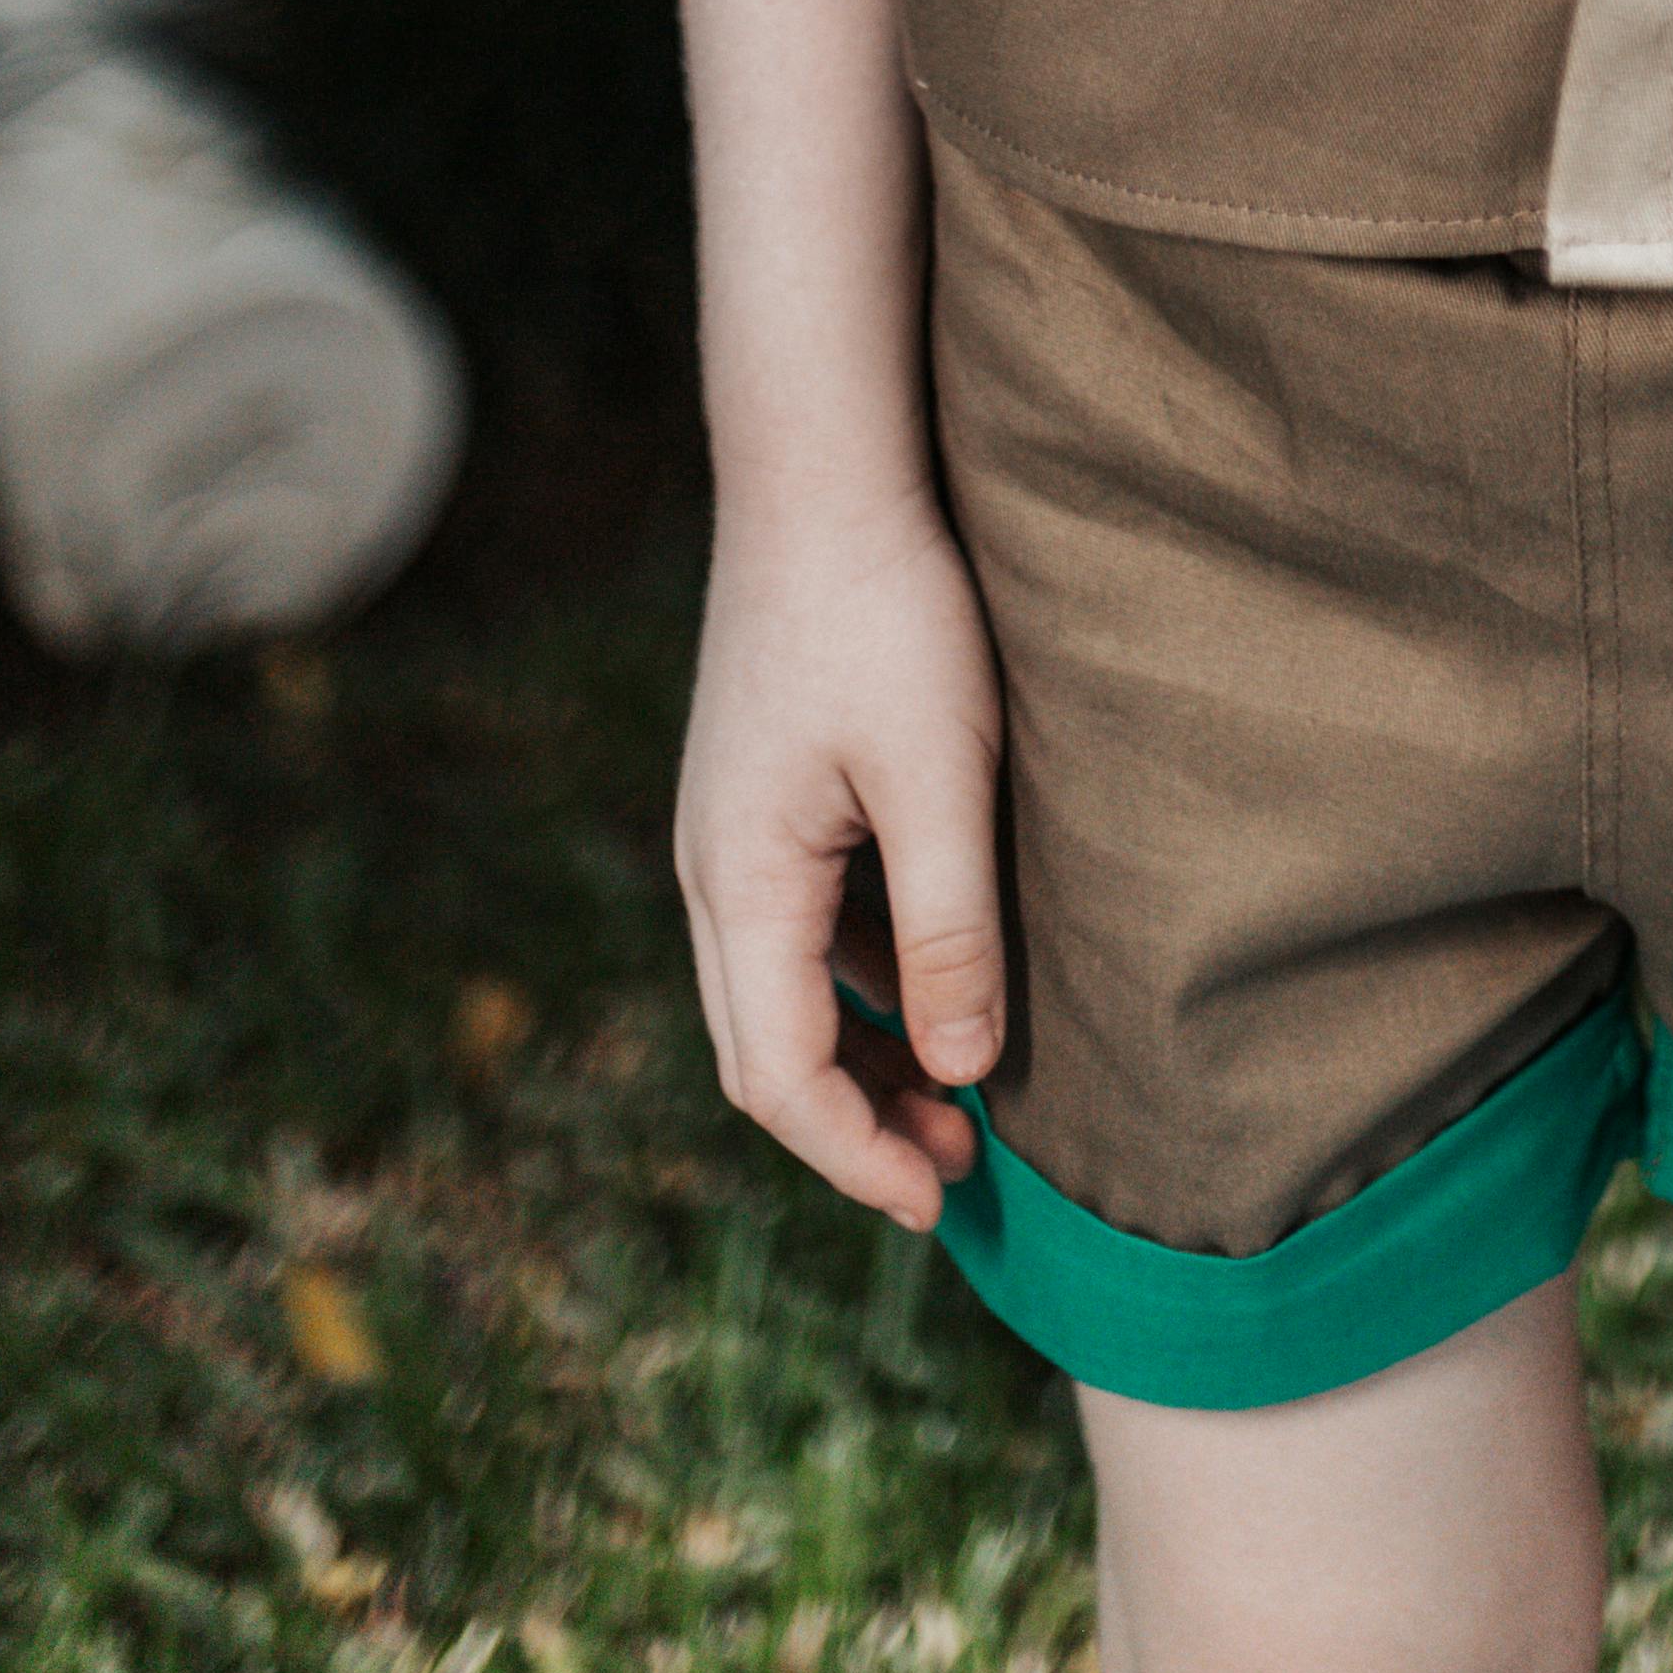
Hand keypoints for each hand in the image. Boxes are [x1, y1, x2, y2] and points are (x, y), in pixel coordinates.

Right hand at [671, 483, 1008, 1228]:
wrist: (823, 467)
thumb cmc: (890, 609)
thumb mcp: (942, 774)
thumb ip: (948, 926)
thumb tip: (958, 1072)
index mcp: (739, 882)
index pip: (780, 1076)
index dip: (856, 1157)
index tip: (941, 1204)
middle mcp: (712, 870)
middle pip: (765, 1049)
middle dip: (855, 1128)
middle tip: (961, 1172)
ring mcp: (730, 830)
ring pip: (781, 991)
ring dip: (860, 1056)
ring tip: (958, 1097)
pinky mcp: (764, 792)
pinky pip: (798, 927)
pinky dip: (858, 982)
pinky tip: (933, 979)